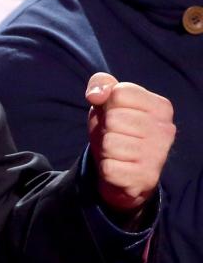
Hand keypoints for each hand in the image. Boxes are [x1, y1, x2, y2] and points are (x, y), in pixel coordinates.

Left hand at [85, 72, 174, 214]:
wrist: (122, 169)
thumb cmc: (115, 128)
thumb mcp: (107, 101)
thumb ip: (101, 84)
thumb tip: (96, 95)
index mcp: (161, 107)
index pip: (120, 93)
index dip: (108, 104)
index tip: (116, 113)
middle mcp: (166, 131)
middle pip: (113, 119)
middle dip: (106, 127)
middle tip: (115, 135)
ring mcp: (158, 156)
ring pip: (109, 143)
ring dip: (105, 148)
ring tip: (117, 151)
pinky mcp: (146, 178)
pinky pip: (109, 167)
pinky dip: (107, 167)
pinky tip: (120, 167)